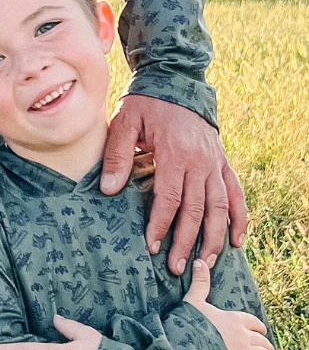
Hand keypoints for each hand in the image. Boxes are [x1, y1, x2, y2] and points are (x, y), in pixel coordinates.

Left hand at [100, 95, 247, 273]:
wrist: (175, 81)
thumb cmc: (146, 103)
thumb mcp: (126, 121)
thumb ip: (118, 155)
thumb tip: (109, 189)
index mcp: (174, 152)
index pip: (170, 198)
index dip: (161, 225)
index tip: (152, 246)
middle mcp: (200, 161)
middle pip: (196, 209)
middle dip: (186, 241)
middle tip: (177, 269)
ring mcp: (214, 163)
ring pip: (220, 207)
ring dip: (214, 238)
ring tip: (205, 264)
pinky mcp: (222, 162)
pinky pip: (236, 194)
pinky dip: (240, 218)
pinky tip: (236, 241)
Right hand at [184, 259, 275, 349]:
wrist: (183, 342)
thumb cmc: (188, 321)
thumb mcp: (194, 300)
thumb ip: (200, 282)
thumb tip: (200, 261)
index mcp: (235, 318)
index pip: (255, 323)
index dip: (259, 328)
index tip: (260, 333)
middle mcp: (243, 335)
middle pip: (263, 341)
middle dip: (266, 347)